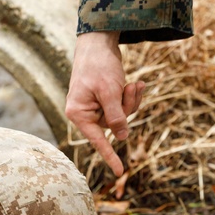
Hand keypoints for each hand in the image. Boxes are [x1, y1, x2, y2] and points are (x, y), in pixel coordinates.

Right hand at [66, 31, 144, 176]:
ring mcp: (95, 107)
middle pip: (114, 125)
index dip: (109, 155)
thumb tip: (122, 138)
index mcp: (79, 113)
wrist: (98, 43)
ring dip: (131, 100)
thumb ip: (116, 116)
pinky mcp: (105, 101)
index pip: (97, 140)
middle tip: (132, 87)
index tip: (120, 171)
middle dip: (128, 107)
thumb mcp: (109, 91)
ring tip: (134, 83)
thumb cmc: (99, 65)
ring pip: (122, 116)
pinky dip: (131, 96)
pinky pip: (123, 107)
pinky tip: (136, 83)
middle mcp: (85, 113)